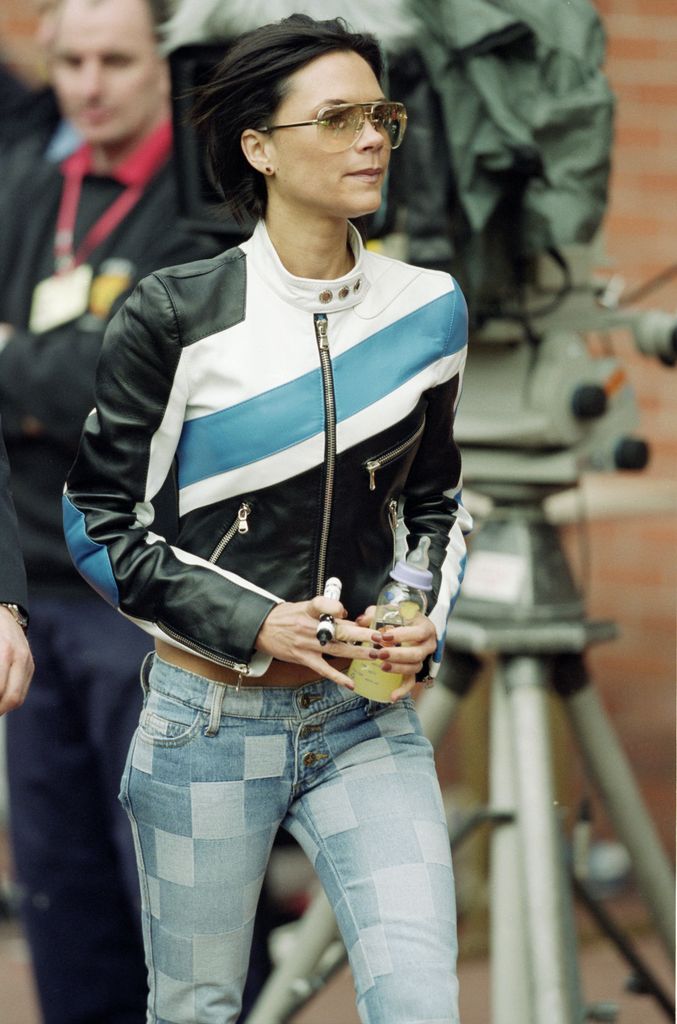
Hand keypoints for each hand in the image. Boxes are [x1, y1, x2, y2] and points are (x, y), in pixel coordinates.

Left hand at [0, 607, 32, 714]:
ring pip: (18, 698)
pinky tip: (0, 697)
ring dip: (3, 707)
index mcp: (5, 653)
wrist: (4, 612)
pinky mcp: (30, 665)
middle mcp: (20, 659)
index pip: (0, 690)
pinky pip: (22, 689)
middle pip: (12, 699)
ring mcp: (28, 662)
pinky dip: (9, 697)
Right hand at [255, 596, 375, 689]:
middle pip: (337, 630)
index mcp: (307, 610)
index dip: (333, 608)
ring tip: (375, 654)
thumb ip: (325, 612)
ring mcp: (306, 644)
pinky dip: (337, 677)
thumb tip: (348, 618)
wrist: (261, 630)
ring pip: (336, 649)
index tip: (344, 611)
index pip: (321, 605)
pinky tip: (351, 683)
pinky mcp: (303, 658)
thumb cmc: (284, 616)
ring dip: (357, 652)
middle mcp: (307, 627)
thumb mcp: (302, 607)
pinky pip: (323, 669)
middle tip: (379, 637)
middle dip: (360, 634)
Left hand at [356, 607, 436, 700]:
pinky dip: (403, 690)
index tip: (383, 636)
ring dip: (398, 669)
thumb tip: (361, 620)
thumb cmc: (402, 618)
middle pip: (416, 654)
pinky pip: (412, 682)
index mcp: (425, 628)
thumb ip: (375, 613)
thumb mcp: (391, 611)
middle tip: (379, 653)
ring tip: (381, 666)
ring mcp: (424, 659)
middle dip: (397, 654)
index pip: (417, 633)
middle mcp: (428, 645)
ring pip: (414, 668)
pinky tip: (392, 696)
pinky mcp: (416, 670)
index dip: (402, 635)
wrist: (413, 626)